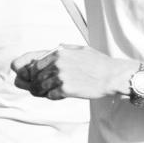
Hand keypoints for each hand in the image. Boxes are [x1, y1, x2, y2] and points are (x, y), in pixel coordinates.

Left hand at [11, 45, 127, 100]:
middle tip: (35, 88)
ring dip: (40, 91)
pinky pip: (51, 95)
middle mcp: (58, 64)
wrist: (111, 76)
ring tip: (44, 93)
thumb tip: (58, 46)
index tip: (33, 77)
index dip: (32, 73)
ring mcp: (61, 76)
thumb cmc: (98, 63)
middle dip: (34, 83)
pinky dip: (52, 96)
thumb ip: (67, 48)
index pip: (35, 64)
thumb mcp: (81, 48)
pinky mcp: (66, 89)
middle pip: (36, 76)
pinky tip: (58, 95)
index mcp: (59, 53)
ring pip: (40, 86)